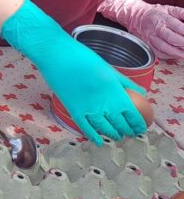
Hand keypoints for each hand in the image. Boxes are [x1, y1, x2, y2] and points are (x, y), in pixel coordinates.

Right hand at [0, 0, 145, 143]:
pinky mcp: (74, 110)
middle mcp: (105, 104)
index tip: (140, 128)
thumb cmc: (83, 58)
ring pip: (104, 128)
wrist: (57, 56)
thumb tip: (142, 92)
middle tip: (130, 134)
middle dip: (127, 132)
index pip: (133, 115)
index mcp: (116, 92)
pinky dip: (93, 137)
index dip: (139, 125)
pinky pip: (86, 128)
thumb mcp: (108, 68)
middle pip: (120, 124)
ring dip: (113, 135)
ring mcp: (89, 109)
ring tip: (117, 137)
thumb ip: (125, 82)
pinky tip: (98, 142)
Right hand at [98, 0, 183, 58]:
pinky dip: (169, 56)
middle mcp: (156, 28)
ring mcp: (151, 38)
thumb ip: (182, 13)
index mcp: (163, 18)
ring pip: (164, 48)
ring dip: (177, 52)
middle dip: (183, 43)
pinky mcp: (148, 45)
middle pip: (171, 38)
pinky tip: (176, 55)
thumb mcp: (169, 9)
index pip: (178, 27)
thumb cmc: (155, 13)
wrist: (136, 16)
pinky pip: (159, 53)